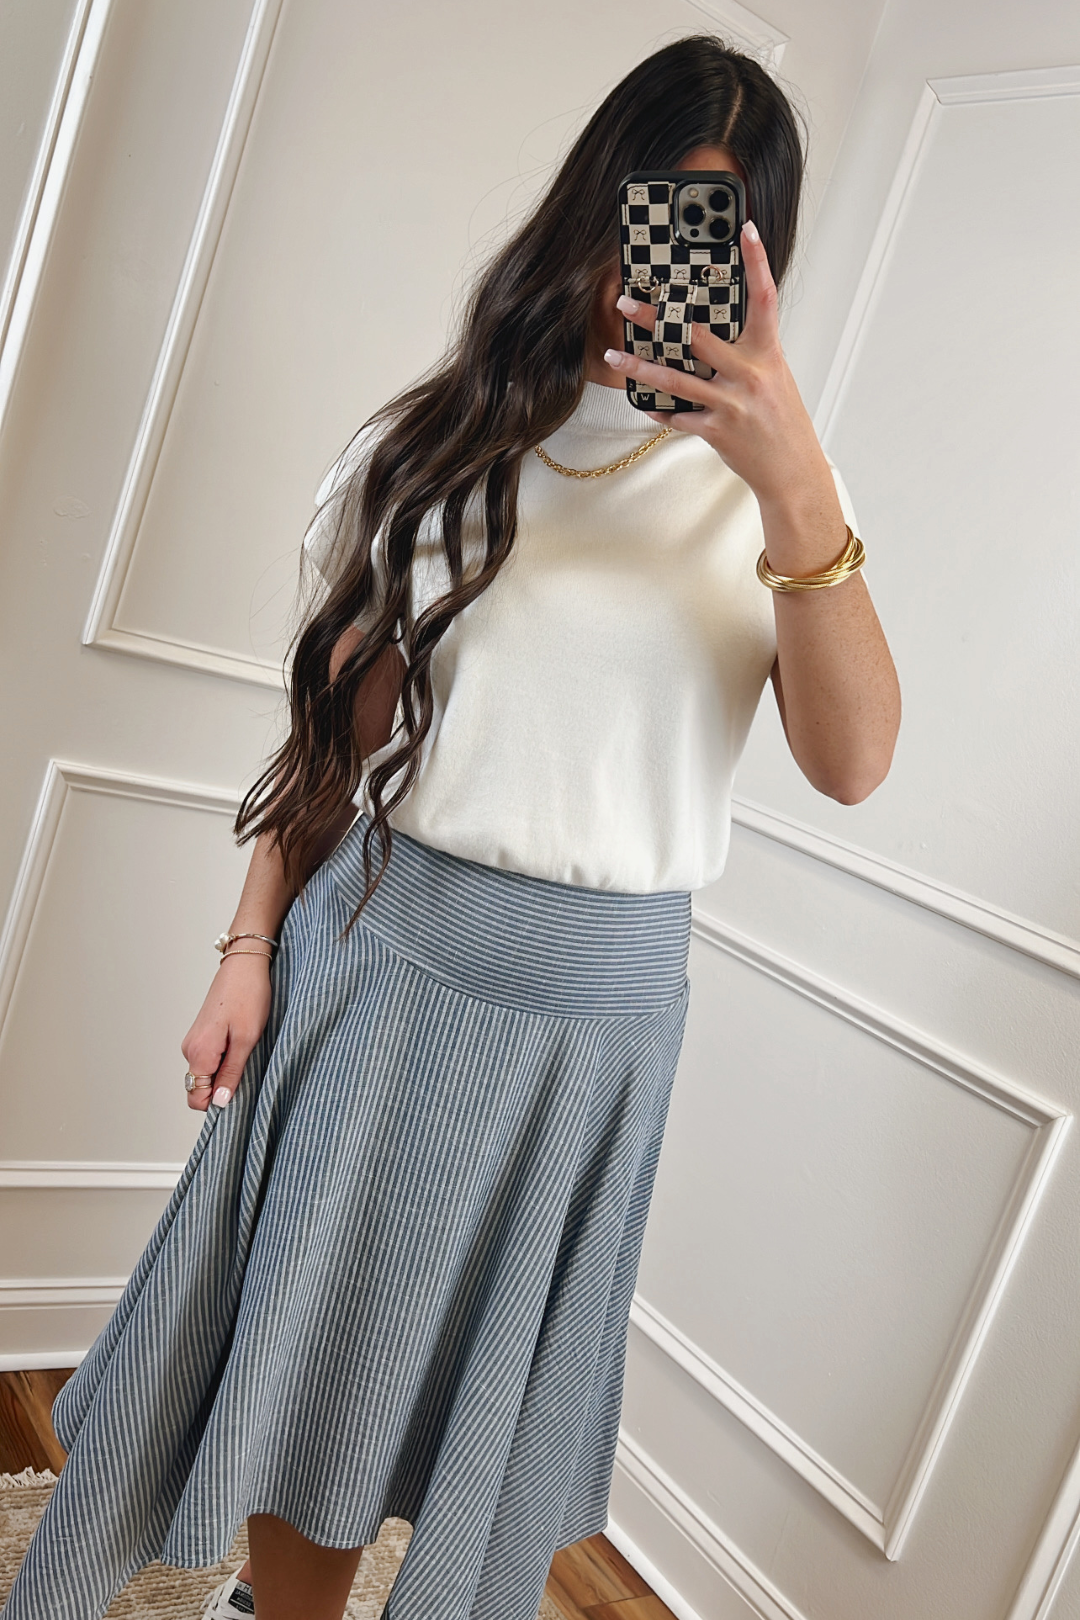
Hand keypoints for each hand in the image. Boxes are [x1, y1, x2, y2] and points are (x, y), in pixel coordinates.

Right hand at [180, 955, 271, 1112]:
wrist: (245, 964)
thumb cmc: (249, 995)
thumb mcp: (246, 1039)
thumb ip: (232, 1073)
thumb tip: (220, 1102)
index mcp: (199, 1053)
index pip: (196, 1098)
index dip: (217, 1103)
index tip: (240, 1094)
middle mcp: (190, 1049)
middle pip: (200, 1087)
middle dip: (222, 1088)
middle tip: (249, 1071)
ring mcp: (194, 1040)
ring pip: (206, 1073)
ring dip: (225, 1072)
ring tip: (248, 1054)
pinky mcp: (202, 1033)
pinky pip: (209, 1059)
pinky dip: (224, 1060)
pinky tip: (242, 1046)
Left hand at [604, 222, 837, 524]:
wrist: (794, 472)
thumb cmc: (783, 422)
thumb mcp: (774, 378)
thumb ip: (747, 355)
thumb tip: (710, 335)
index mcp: (768, 353)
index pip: (764, 297)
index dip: (757, 261)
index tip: (745, 229)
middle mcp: (749, 374)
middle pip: (696, 335)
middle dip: (657, 319)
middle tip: (627, 303)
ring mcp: (732, 403)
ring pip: (675, 379)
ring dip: (639, 368)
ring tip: (613, 357)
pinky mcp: (717, 430)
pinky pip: (679, 417)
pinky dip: (660, 411)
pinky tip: (644, 403)